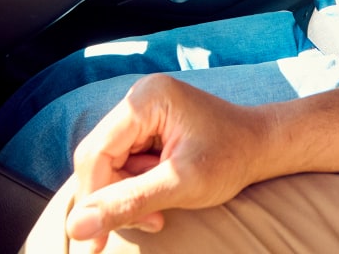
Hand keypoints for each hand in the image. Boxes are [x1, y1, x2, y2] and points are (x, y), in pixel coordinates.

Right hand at [65, 74, 259, 249]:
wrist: (263, 146)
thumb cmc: (232, 158)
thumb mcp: (181, 184)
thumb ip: (129, 202)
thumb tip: (75, 227)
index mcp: (146, 99)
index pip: (94, 153)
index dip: (91, 198)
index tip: (95, 241)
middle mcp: (139, 99)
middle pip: (98, 160)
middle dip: (115, 198)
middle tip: (149, 222)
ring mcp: (143, 112)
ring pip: (108, 166)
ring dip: (127, 196)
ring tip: (159, 213)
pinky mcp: (147, 128)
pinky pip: (123, 164)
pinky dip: (137, 188)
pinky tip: (161, 197)